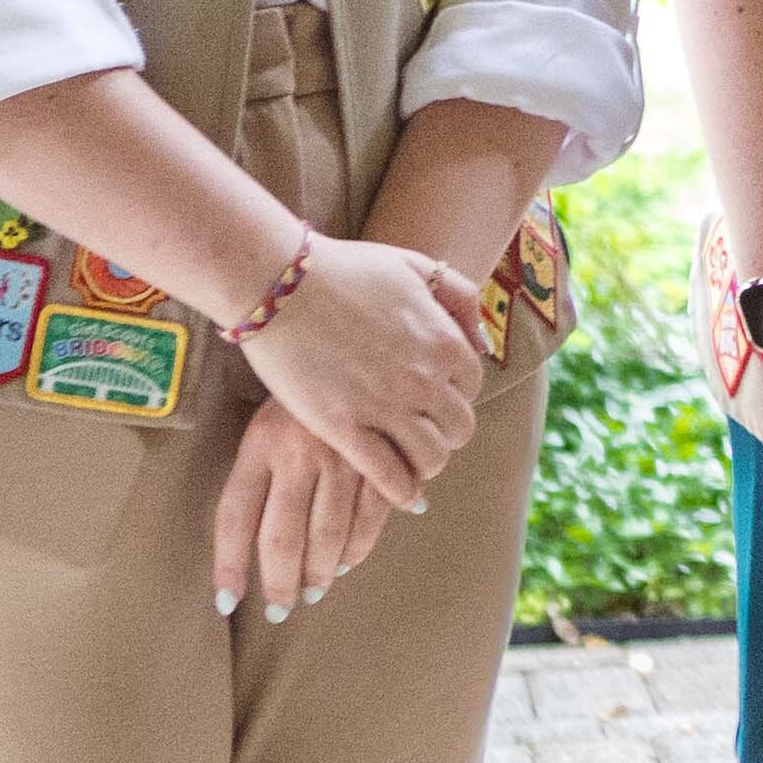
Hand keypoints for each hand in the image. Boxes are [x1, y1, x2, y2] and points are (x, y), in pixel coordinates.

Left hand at [210, 398, 396, 620]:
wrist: (346, 336)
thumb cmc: (299, 389)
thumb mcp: (265, 423)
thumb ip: (257, 475)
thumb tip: (248, 538)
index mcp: (261, 443)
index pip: (234, 516)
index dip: (229, 564)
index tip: (226, 601)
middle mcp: (298, 453)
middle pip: (282, 536)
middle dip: (281, 581)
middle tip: (281, 607)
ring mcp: (343, 455)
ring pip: (329, 532)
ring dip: (321, 570)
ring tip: (314, 589)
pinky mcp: (381, 455)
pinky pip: (372, 514)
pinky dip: (360, 546)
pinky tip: (348, 561)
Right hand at [226, 234, 486, 511]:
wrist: (280, 284)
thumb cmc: (343, 269)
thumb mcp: (415, 266)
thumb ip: (457, 297)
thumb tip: (481, 341)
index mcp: (443, 341)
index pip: (473, 387)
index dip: (455, 396)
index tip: (435, 400)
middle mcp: (424, 378)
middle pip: (459, 428)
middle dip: (445, 433)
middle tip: (423, 434)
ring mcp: (385, 406)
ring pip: (430, 457)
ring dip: (424, 465)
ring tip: (410, 466)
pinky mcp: (344, 428)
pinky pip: (388, 476)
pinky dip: (400, 491)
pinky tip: (399, 496)